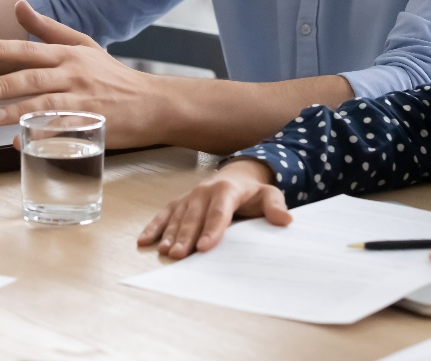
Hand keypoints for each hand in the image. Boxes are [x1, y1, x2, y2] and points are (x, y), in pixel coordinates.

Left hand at [0, 2, 164, 148]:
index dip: (4, 49)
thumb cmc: (112, 74)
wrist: (152, 102)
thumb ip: (48, 28)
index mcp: (70, 56)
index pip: (31, 50)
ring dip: (18, 112)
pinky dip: (42, 136)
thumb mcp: (84, 45)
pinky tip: (22, 140)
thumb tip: (19, 5)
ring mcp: (84, 101)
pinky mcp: (93, 125)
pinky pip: (63, 130)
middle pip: (35, 79)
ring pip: (46, 105)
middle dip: (4, 85)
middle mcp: (75, 76)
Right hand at [137, 159, 287, 258]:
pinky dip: (154, 227)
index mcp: (226, 189)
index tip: (205, 247)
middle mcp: (204, 191)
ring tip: (165, 252)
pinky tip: (144, 241)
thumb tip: (286, 220)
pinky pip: (164, 214)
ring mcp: (190, 196)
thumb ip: (275, 206)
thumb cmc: (252, 191)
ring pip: (178, 217)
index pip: (219, 211)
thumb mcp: (269, 194)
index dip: (212, 229)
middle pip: (194, 216)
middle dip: (186, 236)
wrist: (236, 174)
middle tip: (179, 255)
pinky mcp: (180, 202)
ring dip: (169, 235)